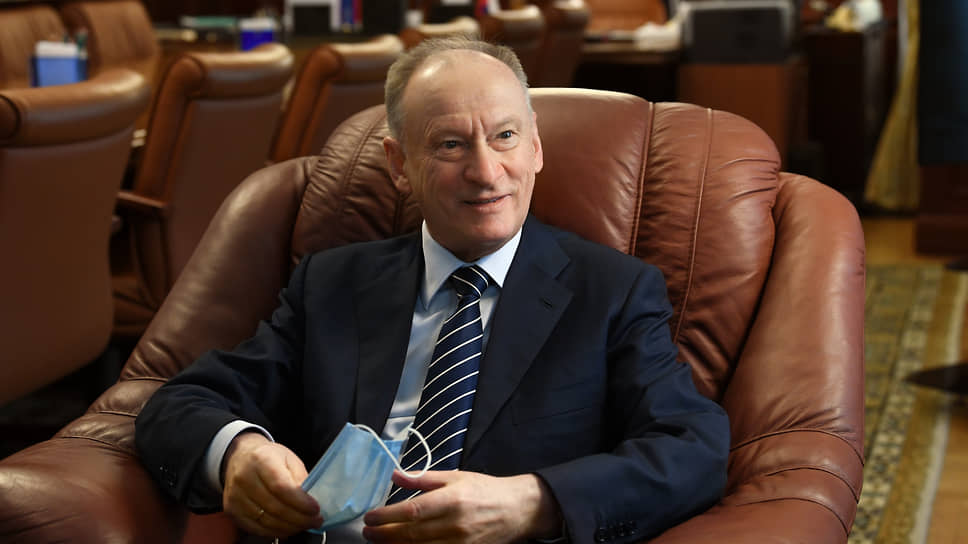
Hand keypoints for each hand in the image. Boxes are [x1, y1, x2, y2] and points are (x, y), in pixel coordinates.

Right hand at [222, 432, 322, 537]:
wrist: (240, 457)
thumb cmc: (267, 458)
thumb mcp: (289, 459)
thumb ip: (300, 479)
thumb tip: (311, 501)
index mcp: (261, 460)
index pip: (281, 487)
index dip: (300, 502)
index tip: (315, 509)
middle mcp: (244, 478)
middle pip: (275, 507)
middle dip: (300, 519)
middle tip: (315, 521)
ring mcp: (235, 496)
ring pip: (266, 521)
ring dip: (290, 527)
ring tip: (304, 525)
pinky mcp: (231, 510)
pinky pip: (256, 528)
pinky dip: (275, 532)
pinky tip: (288, 528)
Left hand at [362, 470, 560, 543]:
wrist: (517, 510)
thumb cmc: (485, 490)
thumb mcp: (456, 477)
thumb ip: (423, 478)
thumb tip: (395, 474)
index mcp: (452, 499)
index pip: (412, 510)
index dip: (387, 516)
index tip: (370, 517)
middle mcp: (455, 524)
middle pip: (411, 534)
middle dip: (385, 534)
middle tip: (367, 533)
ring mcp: (460, 543)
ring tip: (379, 541)